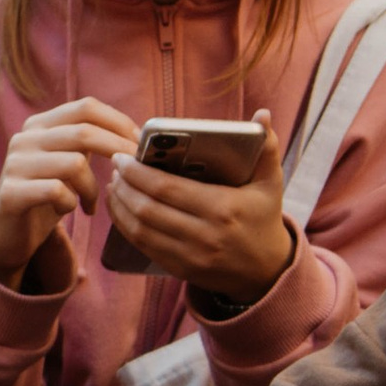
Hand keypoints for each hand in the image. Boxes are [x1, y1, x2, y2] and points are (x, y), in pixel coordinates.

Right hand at [0, 96, 139, 283]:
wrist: (7, 232)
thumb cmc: (47, 196)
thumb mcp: (68, 162)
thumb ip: (89, 144)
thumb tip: (137, 136)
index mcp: (40, 124)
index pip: (86, 107)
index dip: (119, 122)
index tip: (139, 145)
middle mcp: (25, 138)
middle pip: (83, 132)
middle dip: (117, 151)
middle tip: (135, 173)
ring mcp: (15, 164)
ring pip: (74, 164)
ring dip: (92, 188)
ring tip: (91, 203)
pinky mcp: (10, 193)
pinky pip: (57, 191)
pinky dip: (71, 203)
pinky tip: (70, 210)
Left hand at [106, 112, 295, 307]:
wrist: (267, 270)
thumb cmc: (264, 217)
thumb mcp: (271, 183)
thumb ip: (267, 147)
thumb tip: (262, 114)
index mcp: (223, 208)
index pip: (167, 188)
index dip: (138, 172)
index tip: (123, 156)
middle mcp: (204, 235)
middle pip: (148, 208)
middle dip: (125, 185)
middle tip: (115, 166)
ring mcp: (190, 256)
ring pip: (140, 229)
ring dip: (120, 205)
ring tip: (114, 184)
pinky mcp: (180, 269)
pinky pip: (143, 246)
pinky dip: (125, 226)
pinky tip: (120, 208)